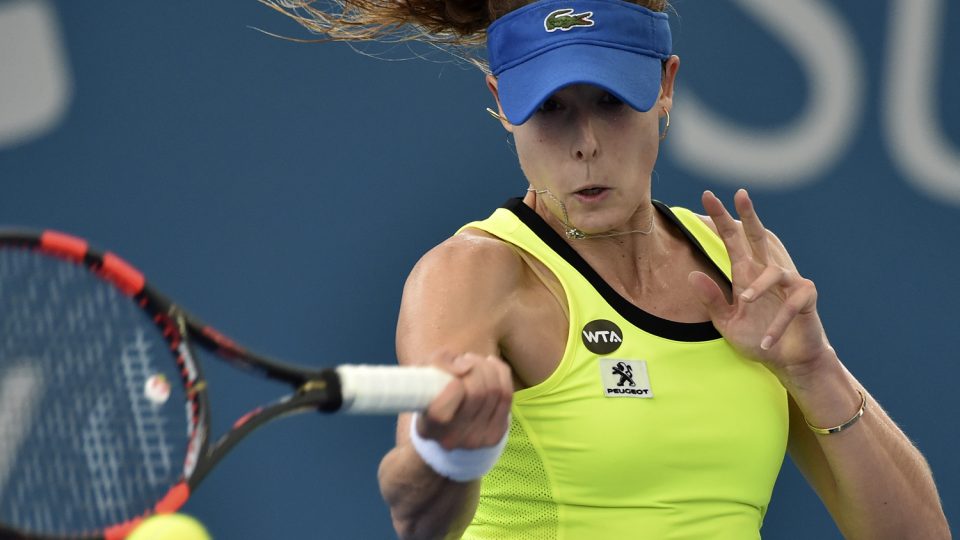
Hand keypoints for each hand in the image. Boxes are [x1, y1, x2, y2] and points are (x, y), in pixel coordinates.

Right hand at [417, 353, 512, 449]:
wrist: (444, 418)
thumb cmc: (430, 388)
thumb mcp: (423, 370)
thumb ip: (439, 363)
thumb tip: (467, 367)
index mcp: (429, 428)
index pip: (442, 411)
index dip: (453, 385)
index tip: (453, 372)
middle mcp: (452, 439)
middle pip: (477, 394)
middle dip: (475, 367)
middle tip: (465, 359)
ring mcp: (477, 440)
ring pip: (495, 391)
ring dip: (487, 367)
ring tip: (475, 361)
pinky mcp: (495, 435)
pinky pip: (506, 396)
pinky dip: (500, 373)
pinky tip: (490, 365)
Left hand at [688, 189, 833, 379]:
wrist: (786, 361)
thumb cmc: (757, 339)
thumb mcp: (727, 322)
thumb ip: (711, 299)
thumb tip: (691, 274)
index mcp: (746, 274)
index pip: (732, 240)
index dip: (720, 219)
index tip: (707, 197)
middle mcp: (766, 273)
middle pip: (758, 237)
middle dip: (749, 215)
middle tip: (740, 194)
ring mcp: (789, 283)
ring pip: (775, 271)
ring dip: (759, 286)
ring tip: (745, 301)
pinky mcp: (806, 299)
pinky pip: (791, 304)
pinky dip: (777, 323)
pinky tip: (767, 340)